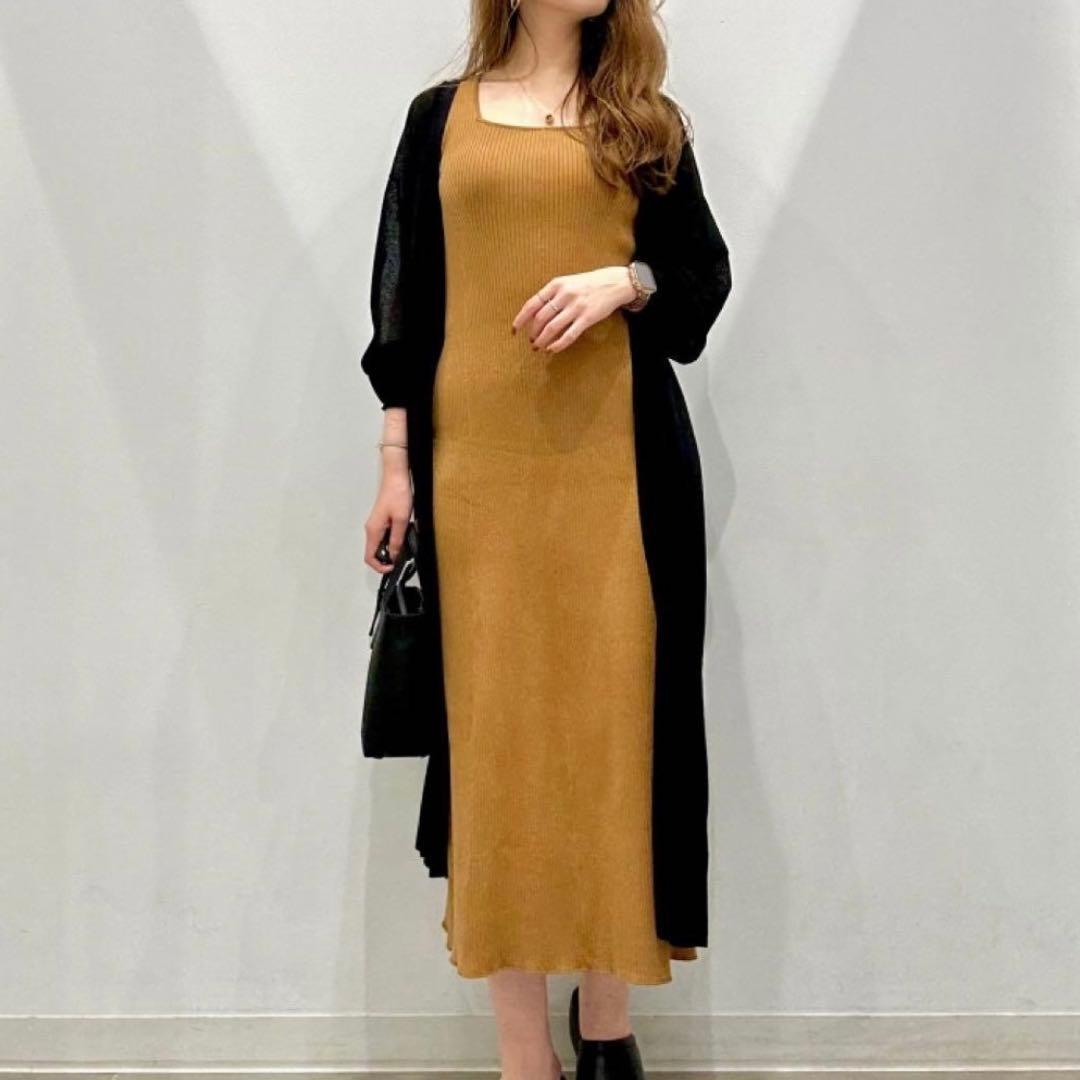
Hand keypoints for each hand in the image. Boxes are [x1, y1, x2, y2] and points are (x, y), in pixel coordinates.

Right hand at [364, 465, 412, 572]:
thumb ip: (396, 540)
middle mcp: (371, 529)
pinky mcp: (382, 520)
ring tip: (404, 546)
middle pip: (374, 553)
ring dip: (390, 549)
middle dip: (386, 559)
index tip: (393, 566)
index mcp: (373, 531)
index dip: (380, 566)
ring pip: (380, 545)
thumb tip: (393, 556)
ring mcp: (376, 525)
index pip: (369, 557)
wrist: (396, 477)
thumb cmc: (398, 495)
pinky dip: (392, 541)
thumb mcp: (401, 520)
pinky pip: (384, 536)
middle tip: (402, 557)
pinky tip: (403, 536)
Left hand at [512, 266, 636, 353]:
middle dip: (533, 333)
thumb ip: (552, 295)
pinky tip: (552, 349)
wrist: (615, 282)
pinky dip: (558, 344)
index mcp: (556, 284)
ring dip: (542, 340)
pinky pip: (569, 335)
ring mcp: (576, 307)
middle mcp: (564, 294)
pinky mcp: (587, 318)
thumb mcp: (568, 282)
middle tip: (531, 342)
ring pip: (552, 328)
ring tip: (538, 348)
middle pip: (540, 318)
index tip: (514, 330)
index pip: (532, 304)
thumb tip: (535, 314)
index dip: (521, 318)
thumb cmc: (588, 284)